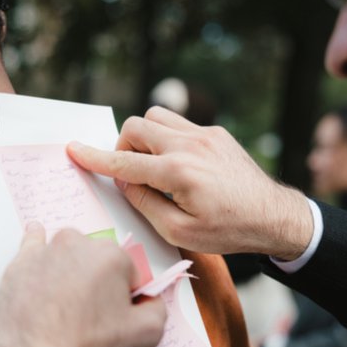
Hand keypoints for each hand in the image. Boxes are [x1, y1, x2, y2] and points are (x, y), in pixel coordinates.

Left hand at [0, 223, 167, 346]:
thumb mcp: (147, 334)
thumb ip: (157, 307)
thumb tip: (148, 300)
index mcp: (112, 256)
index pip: (129, 271)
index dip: (125, 294)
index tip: (115, 313)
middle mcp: (78, 244)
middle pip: (98, 258)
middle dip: (98, 278)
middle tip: (90, 312)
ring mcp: (45, 251)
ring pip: (68, 252)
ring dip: (70, 267)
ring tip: (64, 302)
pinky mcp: (19, 264)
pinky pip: (32, 244)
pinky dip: (39, 252)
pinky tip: (42, 262)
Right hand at [68, 107, 313, 259]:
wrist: (273, 217)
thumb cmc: (228, 231)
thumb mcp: (179, 231)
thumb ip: (144, 203)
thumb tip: (124, 182)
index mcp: (177, 173)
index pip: (123, 163)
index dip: (94, 158)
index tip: (73, 150)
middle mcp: (189, 145)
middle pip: (135, 127)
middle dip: (123, 148)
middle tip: (134, 174)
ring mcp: (205, 134)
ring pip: (156, 116)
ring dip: (145, 136)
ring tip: (154, 165)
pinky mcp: (216, 133)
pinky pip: (179, 123)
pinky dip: (167, 137)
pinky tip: (178, 163)